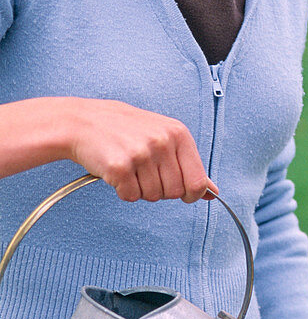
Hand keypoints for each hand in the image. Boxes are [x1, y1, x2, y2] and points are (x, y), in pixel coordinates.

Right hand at [64, 98, 216, 202]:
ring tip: (130, 168)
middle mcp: (162, 142)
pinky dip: (123, 190)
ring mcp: (141, 154)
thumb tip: (213, 192)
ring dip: (141, 189)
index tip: (182, 193)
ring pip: (153, 196)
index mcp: (178, 134)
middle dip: (161, 190)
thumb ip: (189, 164)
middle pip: (175, 192)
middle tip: (145, 172)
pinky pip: (130, 196)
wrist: (83, 121)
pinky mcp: (119, 166)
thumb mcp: (164, 137)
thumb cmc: (125, 129)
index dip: (191, 194)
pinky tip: (116, 171)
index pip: (198, 181)